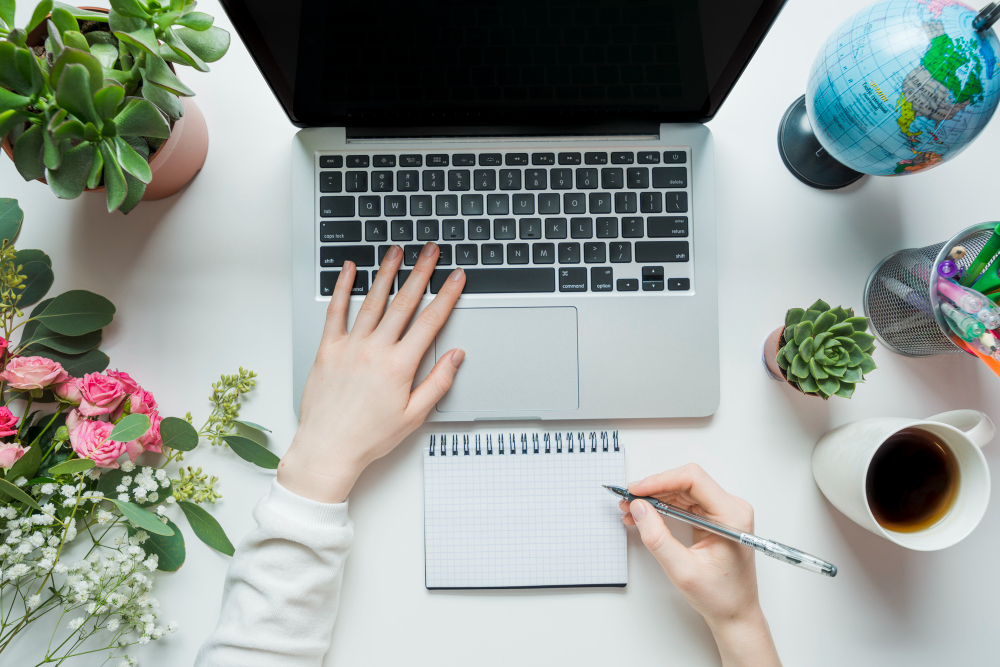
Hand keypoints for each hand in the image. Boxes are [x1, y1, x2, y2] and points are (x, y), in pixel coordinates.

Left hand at [278, 243, 465, 503]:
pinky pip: (336, 312)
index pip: (430, 322)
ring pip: (372, 301)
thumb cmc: (369, 437)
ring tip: (397, 252)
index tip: (456, 278)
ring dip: (386, 273)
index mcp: (399, 366)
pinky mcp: (328, 349)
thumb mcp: (413, 415)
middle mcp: (375, 350)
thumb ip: (438, 382)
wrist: (328, 448)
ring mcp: (350, 346)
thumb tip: (456, 356)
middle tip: (431, 252)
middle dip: (421, 273)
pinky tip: (348, 270)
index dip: (447, 296)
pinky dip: (342, 288)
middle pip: (404, 303)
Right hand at [621, 464, 780, 666]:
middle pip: (686, 482)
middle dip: (654, 490)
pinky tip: (645, 514)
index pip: (693, 480)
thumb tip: (640, 509)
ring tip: (631, 509)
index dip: (661, 480)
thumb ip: (658, 538)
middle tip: (628, 501)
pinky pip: (684, 502)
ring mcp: (722, 511)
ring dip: (655, 498)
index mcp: (731, 516)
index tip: (636, 490)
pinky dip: (662, 506)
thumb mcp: (683, 571)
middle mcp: (731, 508)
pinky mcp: (713, 517)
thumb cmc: (721, 596)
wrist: (735, 613)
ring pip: (682, 491)